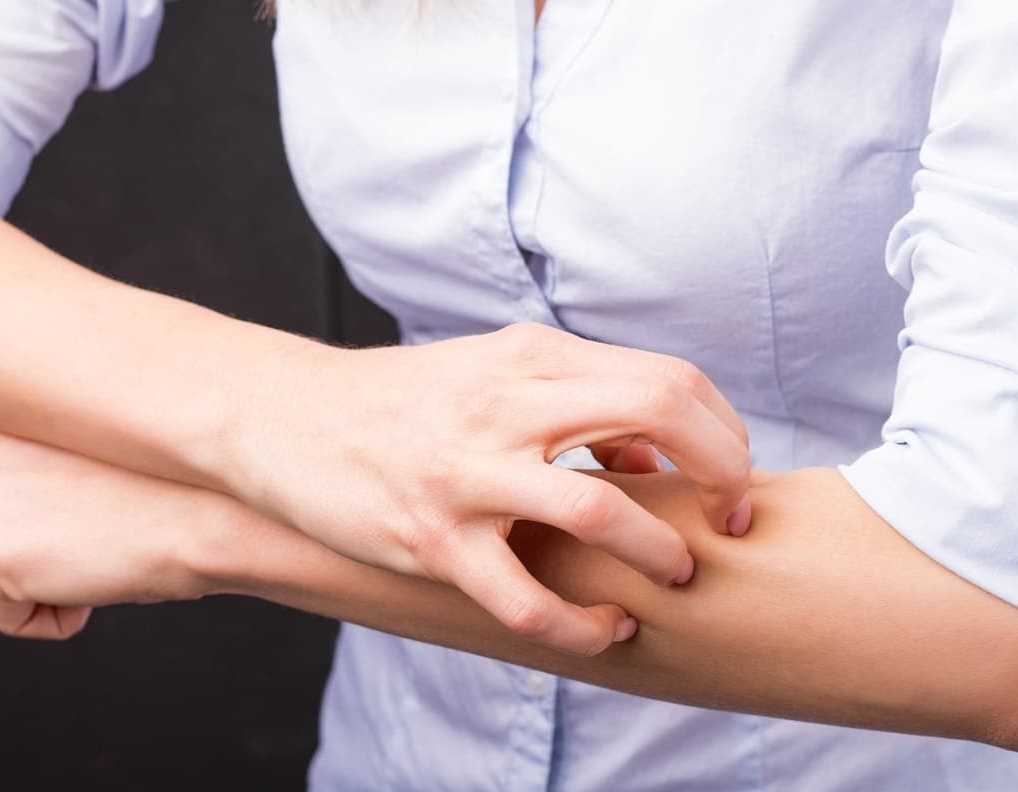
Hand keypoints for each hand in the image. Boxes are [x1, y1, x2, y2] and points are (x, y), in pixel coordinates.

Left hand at [0, 430, 233, 638]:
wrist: (207, 517)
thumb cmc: (183, 492)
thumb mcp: (106, 462)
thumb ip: (59, 474)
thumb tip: (51, 516)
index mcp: (20, 420)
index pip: (16, 496)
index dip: (69, 520)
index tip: (113, 511)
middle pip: (6, 533)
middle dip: (55, 550)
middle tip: (111, 535)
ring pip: (7, 574)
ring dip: (57, 582)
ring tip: (106, 552)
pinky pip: (12, 618)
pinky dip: (56, 620)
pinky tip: (96, 580)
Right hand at [230, 322, 753, 655]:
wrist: (281, 417)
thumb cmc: (402, 403)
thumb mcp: (491, 374)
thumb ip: (574, 401)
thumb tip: (654, 460)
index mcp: (531, 355)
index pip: (670, 380)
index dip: (725, 435)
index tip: (735, 482)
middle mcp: (506, 402)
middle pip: (661, 413)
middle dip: (723, 476)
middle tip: (733, 526)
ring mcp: (467, 472)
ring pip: (601, 512)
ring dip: (661, 554)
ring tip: (675, 580)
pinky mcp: (431, 537)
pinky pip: (526, 597)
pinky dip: (581, 625)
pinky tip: (604, 631)